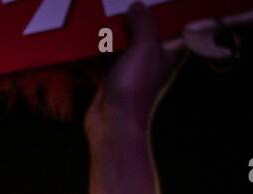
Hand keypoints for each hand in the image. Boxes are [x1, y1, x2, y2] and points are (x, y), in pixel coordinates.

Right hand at [85, 2, 184, 138]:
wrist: (112, 122)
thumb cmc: (135, 86)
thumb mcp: (145, 47)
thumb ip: (144, 23)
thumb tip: (137, 5)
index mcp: (165, 53)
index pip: (169, 27)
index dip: (162, 12)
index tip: (150, 0)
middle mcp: (148, 61)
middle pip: (141, 33)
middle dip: (130, 18)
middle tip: (116, 3)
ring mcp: (127, 71)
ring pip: (119, 45)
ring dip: (109, 33)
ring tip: (99, 14)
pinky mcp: (107, 81)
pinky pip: (99, 60)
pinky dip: (92, 52)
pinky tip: (83, 39)